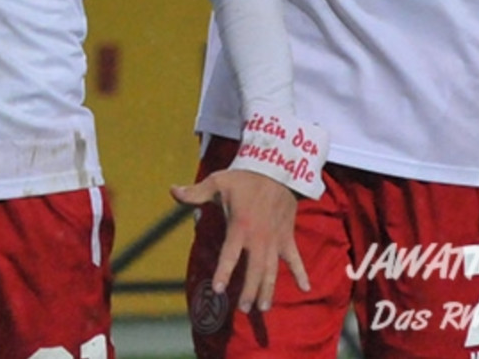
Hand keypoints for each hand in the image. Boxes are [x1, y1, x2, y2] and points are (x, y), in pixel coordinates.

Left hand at [173, 170, 306, 313]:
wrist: (277, 169)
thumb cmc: (244, 178)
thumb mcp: (216, 182)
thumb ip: (195, 192)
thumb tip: (172, 190)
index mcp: (240, 227)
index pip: (229, 255)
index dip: (223, 272)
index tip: (218, 290)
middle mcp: (259, 238)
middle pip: (254, 270)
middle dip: (248, 291)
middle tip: (243, 309)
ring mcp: (275, 240)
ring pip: (272, 270)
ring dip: (268, 289)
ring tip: (263, 308)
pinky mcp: (288, 237)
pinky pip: (296, 258)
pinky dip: (301, 273)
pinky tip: (306, 289)